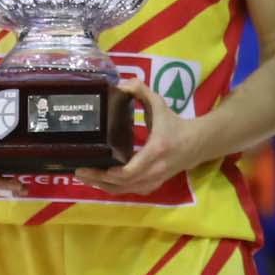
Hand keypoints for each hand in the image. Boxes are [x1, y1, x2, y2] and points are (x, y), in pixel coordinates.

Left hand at [68, 78, 206, 196]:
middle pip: (122, 184)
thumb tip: (121, 83)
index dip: (112, 173)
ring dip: (103, 187)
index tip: (94, 166)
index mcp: (156, 151)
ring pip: (124, 191)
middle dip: (99, 180)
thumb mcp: (160, 104)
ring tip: (84, 177)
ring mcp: (153, 180)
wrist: (196, 144)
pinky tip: (99, 182)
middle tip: (78, 170)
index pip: (132, 170)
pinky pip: (129, 192)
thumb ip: (141, 91)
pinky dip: (114, 189)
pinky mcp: (152, 185)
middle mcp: (154, 170)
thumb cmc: (174, 124)